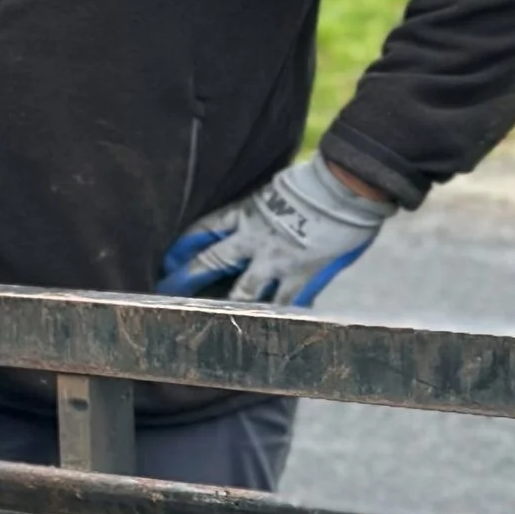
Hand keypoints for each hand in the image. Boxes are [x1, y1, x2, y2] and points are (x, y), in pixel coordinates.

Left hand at [157, 150, 392, 306]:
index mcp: (247, 212)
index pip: (205, 230)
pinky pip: (284, 305)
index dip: (185, 245)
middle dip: (187, 279)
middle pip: (211, 263)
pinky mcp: (300, 277)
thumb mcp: (280, 188)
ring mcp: (276, 262)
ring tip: (211, 324)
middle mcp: (254, 240)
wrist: (346, 186)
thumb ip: (267, 206)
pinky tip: (268, 333)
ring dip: (226, 308)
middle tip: (168, 292)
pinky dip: (277, 318)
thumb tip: (268, 211)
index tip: (170, 259)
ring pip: (243, 294)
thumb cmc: (318, 180)